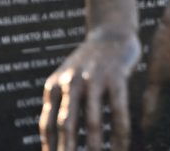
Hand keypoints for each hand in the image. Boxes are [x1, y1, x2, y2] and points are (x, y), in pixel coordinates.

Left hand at [41, 26, 140, 150]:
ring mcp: (94, 79)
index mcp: (55, 86)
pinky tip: (121, 148)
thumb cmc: (89, 62)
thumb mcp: (67, 78)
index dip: (49, 147)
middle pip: (65, 125)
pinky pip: (118, 111)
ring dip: (93, 146)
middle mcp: (71, 82)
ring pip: (91, 121)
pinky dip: (120, 133)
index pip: (48, 125)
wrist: (112, 30)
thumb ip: (61, 103)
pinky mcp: (116, 76)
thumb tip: (54, 140)